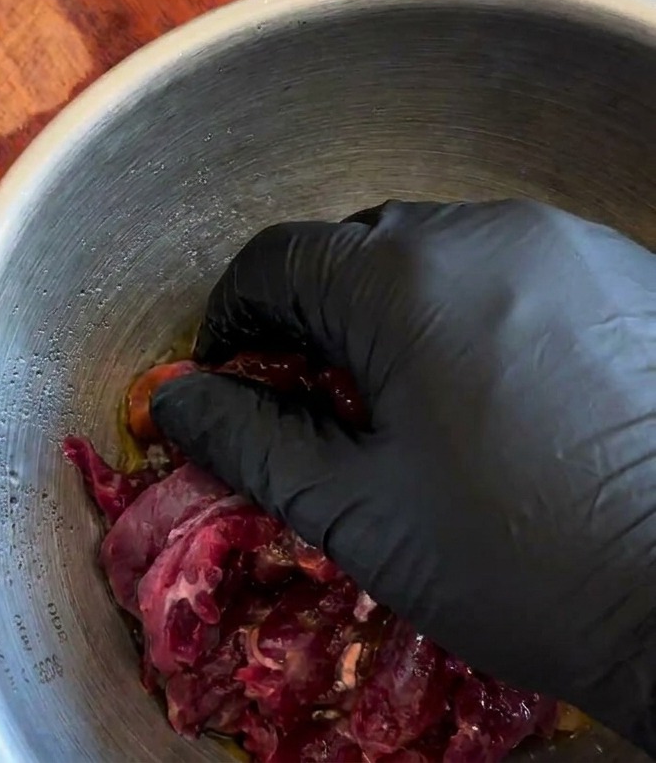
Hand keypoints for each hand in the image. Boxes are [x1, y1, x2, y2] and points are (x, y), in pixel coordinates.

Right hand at [152, 199, 655, 753]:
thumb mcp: (355, 508)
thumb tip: (177, 399)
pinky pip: (507, 267)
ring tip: (406, 393)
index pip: (277, 259)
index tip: (231, 370)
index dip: (235, 314)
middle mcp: (483, 231)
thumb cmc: (516, 559)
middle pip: (354, 247)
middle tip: (316, 392)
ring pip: (433, 252)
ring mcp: (562, 242)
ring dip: (392, 308)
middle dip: (313, 313)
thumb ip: (249, 439)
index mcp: (403, 279)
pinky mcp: (619, 269)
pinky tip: (492, 384)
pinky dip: (466, 308)